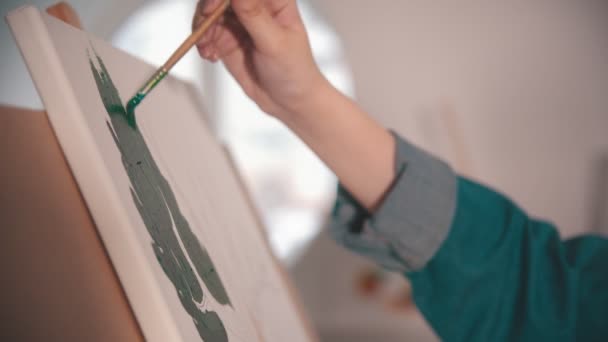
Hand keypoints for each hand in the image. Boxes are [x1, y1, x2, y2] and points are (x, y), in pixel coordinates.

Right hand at [193, 0, 327, 119]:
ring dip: (201, 27)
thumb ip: (254, 15)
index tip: (215, 6)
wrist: (288, 100)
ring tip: (207, 47)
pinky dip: (202, 41)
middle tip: (204, 24)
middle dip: (208, 8)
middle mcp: (254, 6)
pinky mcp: (226, 38)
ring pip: (209, 11)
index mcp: (274, 0)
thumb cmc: (293, 70)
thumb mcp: (275, 43)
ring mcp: (239, 22)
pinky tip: (211, 56)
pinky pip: (205, 32)